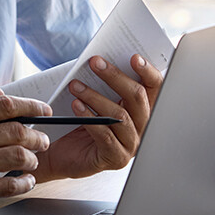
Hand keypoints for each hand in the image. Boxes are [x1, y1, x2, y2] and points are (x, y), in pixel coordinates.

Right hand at [0, 93, 51, 214]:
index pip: (4, 106)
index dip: (30, 106)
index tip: (42, 110)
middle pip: (17, 130)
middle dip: (37, 136)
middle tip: (42, 140)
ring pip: (18, 156)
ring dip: (32, 160)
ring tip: (32, 163)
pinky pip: (10, 185)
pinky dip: (24, 183)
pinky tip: (25, 182)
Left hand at [34, 54, 162, 181]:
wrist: (59, 152)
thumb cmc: (78, 121)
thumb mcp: (93, 99)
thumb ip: (103, 83)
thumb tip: (100, 60)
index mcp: (141, 109)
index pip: (154, 88)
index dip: (148, 72)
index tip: (134, 57)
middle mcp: (142, 127)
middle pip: (137, 97)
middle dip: (115, 77)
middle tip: (94, 62)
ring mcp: (131, 144)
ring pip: (120, 115)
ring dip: (95, 96)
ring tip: (75, 85)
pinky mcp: (116, 158)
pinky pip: (106, 135)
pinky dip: (90, 118)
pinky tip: (76, 106)